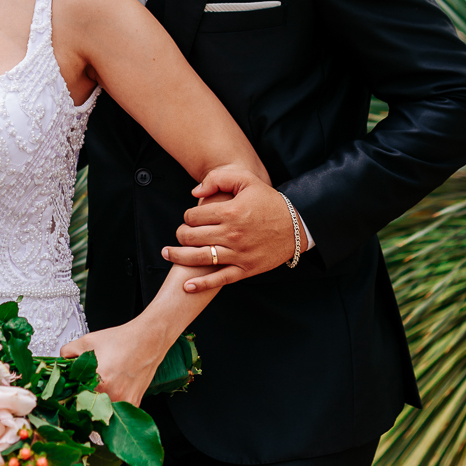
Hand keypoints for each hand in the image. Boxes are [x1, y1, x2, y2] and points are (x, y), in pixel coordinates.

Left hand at [60, 320, 163, 405]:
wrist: (148, 339)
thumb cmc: (122, 340)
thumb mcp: (87, 341)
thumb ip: (67, 353)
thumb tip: (59, 365)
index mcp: (99, 382)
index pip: (74, 402)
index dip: (67, 400)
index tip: (64, 398)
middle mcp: (112, 395)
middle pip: (88, 410)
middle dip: (81, 404)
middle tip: (78, 395)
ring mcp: (124, 402)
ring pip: (102, 414)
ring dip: (96, 409)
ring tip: (94, 396)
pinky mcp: (133, 404)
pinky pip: (116, 413)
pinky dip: (110, 408)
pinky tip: (109, 395)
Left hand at [162, 166, 307, 292]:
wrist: (297, 226)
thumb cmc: (269, 201)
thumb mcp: (247, 180)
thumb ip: (218, 179)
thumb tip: (194, 192)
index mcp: (230, 212)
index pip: (193, 216)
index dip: (187, 216)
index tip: (190, 218)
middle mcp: (232, 234)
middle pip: (192, 237)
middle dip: (180, 235)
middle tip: (180, 234)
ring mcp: (238, 254)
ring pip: (200, 258)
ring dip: (179, 256)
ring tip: (167, 253)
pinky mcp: (246, 269)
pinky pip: (219, 279)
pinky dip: (201, 284)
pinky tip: (187, 286)